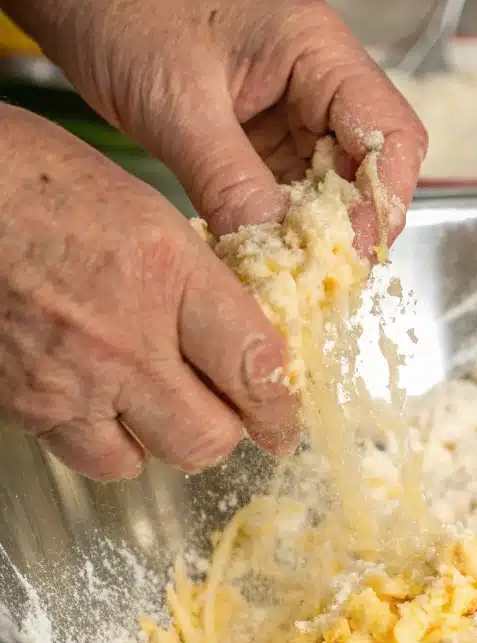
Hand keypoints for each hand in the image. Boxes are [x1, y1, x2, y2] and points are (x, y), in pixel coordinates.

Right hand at [0, 106, 298, 479]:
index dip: (280, 408)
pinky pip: (92, 456)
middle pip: (208, 438)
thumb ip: (204, 285)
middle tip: (227, 409)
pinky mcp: (25, 406)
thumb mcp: (150, 214)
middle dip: (228, 429)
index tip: (283, 420)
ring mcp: (70, 380)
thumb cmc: (40, 183)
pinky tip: (108, 404)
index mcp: (165, 274)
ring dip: (167, 439)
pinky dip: (111, 442)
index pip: (254, 367)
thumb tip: (249, 339)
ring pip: (152, 459)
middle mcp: (123, 339)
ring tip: (161, 403)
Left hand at [8, 0, 426, 251]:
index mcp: (319, 54)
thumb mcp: (178, 108)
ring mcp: (298, 114)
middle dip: (355, 227)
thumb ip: (233, 185)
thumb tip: (276, 256)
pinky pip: (296, 196)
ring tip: (292, 273)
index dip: (383, 202)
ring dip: (319, 235)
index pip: (391, 136)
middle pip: (374, 170)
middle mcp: (323, 83)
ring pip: (337, 191)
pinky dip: (286, 230)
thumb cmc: (123, 10)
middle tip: (323, 275)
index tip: (351, 252)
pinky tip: (267, 254)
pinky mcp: (269, 141)